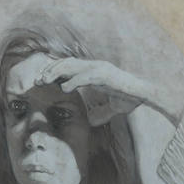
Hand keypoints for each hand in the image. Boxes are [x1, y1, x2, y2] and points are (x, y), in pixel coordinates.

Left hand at [36, 58, 168, 125]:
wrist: (146, 95)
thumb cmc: (130, 98)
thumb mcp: (112, 107)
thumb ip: (102, 112)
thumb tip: (92, 121)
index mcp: (94, 71)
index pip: (69, 67)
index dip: (54, 72)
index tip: (41, 81)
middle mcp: (95, 66)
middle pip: (66, 63)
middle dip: (50, 70)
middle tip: (37, 80)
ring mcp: (101, 68)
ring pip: (73, 66)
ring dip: (56, 73)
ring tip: (45, 81)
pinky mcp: (106, 74)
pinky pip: (86, 76)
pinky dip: (74, 80)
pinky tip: (64, 88)